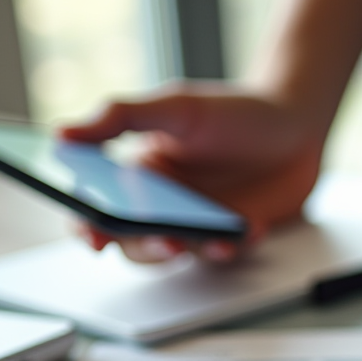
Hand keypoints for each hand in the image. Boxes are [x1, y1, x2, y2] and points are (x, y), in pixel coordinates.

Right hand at [59, 81, 325, 263]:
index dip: (87, 225)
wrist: (299, 122)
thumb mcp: (176, 107)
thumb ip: (121, 118)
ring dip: (194, 252)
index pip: (97, 206)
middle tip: (166, 241)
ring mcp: (196, 221)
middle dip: (146, 248)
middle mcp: (163, 201)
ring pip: (179, 254)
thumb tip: (62, 134)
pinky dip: (237, 246)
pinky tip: (252, 227)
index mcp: (140, 171)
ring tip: (216, 240)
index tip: (92, 234)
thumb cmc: (236, 110)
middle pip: (133, 242)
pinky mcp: (230, 235)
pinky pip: (225, 253)